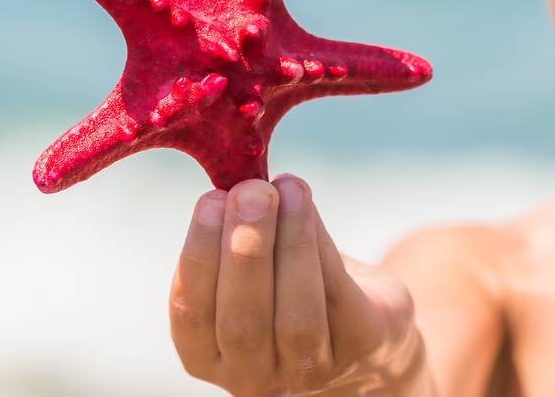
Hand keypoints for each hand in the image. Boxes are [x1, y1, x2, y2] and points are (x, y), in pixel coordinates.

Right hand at [169, 175, 421, 396]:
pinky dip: (320, 244)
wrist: (363, 318)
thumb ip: (238, 235)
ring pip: (296, 316)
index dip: (199, 258)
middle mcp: (254, 375)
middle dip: (245, 250)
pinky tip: (307, 203)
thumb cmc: (291, 284)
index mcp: (210, 356)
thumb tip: (239, 178)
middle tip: (250, 192)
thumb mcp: (253, 266)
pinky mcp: (360, 347)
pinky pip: (337, 296)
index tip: (208, 201)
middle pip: (243, 321)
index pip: (192, 317)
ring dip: (290, 244)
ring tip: (287, 188)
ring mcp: (308, 373)